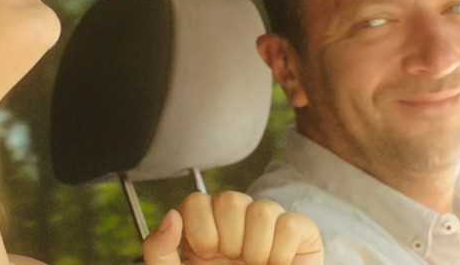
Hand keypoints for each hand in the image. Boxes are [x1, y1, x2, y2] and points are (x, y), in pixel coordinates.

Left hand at [140, 191, 323, 264]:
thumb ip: (159, 251)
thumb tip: (171, 215)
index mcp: (204, 229)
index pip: (196, 201)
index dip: (200, 228)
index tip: (206, 256)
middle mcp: (237, 222)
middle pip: (230, 200)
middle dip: (229, 239)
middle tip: (234, 262)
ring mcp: (270, 224)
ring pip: (262, 208)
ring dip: (256, 249)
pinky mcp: (300, 232)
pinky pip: (291, 224)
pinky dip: (282, 253)